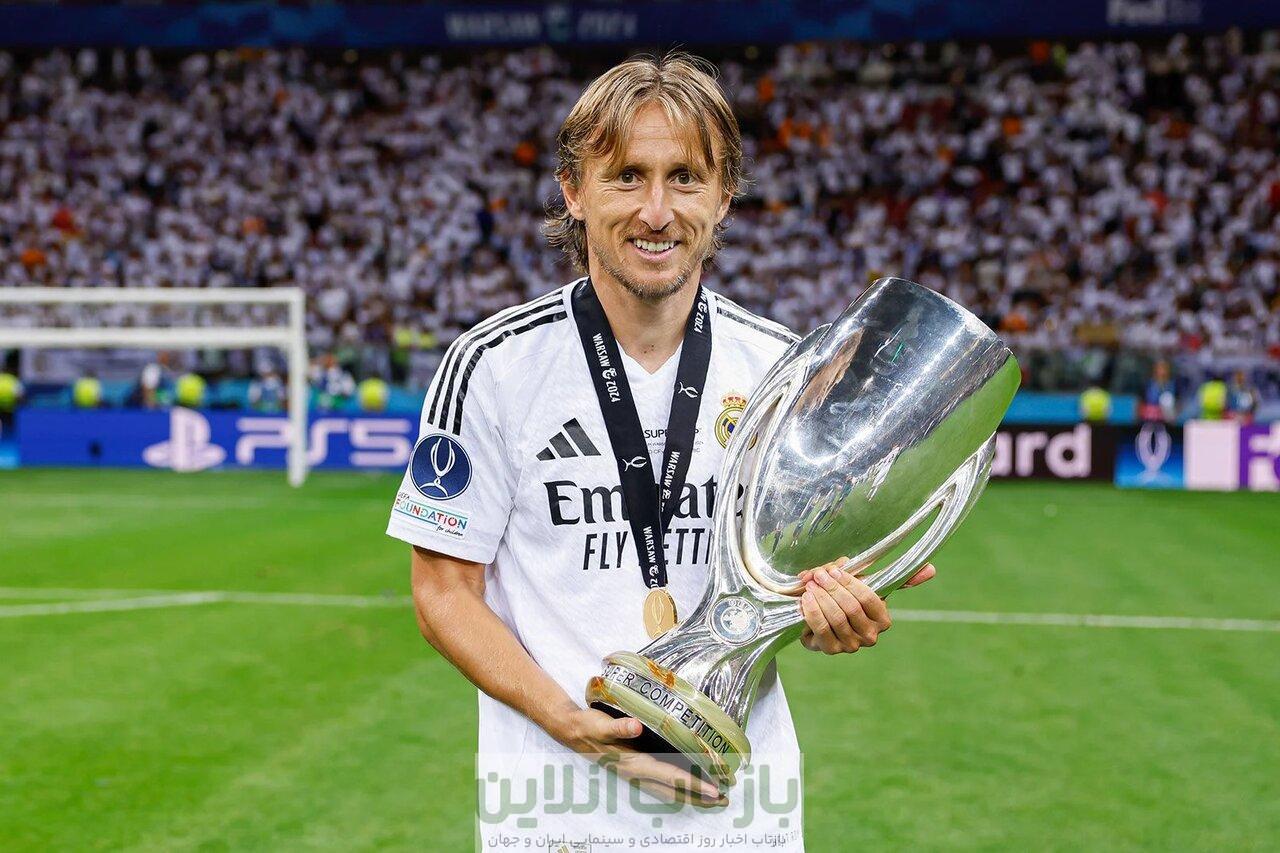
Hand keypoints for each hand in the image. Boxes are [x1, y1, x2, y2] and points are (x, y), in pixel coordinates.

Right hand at [550, 706, 727, 806]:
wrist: (573, 732)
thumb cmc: (589, 726)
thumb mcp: (600, 724)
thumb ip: (618, 726)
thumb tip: (636, 725)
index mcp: (635, 764)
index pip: (671, 777)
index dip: (694, 784)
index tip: (715, 790)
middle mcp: (638, 774)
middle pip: (675, 792)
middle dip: (700, 798)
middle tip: (725, 799)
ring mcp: (637, 775)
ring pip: (670, 792)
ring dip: (692, 796)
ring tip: (714, 798)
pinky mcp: (637, 771)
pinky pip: (663, 785)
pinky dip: (680, 789)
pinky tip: (690, 786)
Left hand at [796, 558, 935, 654]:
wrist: (818, 617)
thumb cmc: (845, 597)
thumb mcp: (868, 584)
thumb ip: (898, 578)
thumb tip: (933, 569)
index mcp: (882, 619)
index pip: (869, 599)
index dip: (851, 583)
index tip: (835, 569)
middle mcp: (870, 636)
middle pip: (850, 608)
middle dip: (832, 588)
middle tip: (819, 575)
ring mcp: (850, 646)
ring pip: (836, 618)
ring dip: (821, 598)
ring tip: (811, 584)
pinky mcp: (830, 650)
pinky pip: (821, 629)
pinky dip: (812, 611)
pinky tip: (806, 599)